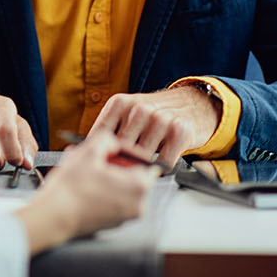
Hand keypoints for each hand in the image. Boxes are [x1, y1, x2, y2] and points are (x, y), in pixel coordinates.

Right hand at [15, 129, 158, 252]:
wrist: (53, 217)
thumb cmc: (71, 188)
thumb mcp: (88, 152)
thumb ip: (107, 139)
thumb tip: (113, 143)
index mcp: (139, 186)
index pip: (146, 163)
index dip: (128, 154)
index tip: (113, 152)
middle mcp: (138, 205)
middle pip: (134, 177)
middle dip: (116, 166)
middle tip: (96, 160)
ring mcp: (125, 218)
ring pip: (122, 189)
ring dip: (107, 179)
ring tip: (86, 172)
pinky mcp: (113, 225)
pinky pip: (114, 202)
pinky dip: (103, 193)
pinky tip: (84, 187)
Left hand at [88, 83, 221, 164]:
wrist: (193, 105)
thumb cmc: (154, 115)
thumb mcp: (128, 114)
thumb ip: (110, 131)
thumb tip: (83, 154)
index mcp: (121, 103)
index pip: (101, 135)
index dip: (99, 154)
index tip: (98, 166)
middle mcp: (140, 109)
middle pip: (121, 149)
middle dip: (121, 163)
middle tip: (122, 173)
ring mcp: (161, 119)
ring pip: (142, 157)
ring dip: (142, 166)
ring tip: (143, 165)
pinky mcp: (180, 132)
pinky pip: (164, 162)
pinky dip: (161, 167)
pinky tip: (161, 162)